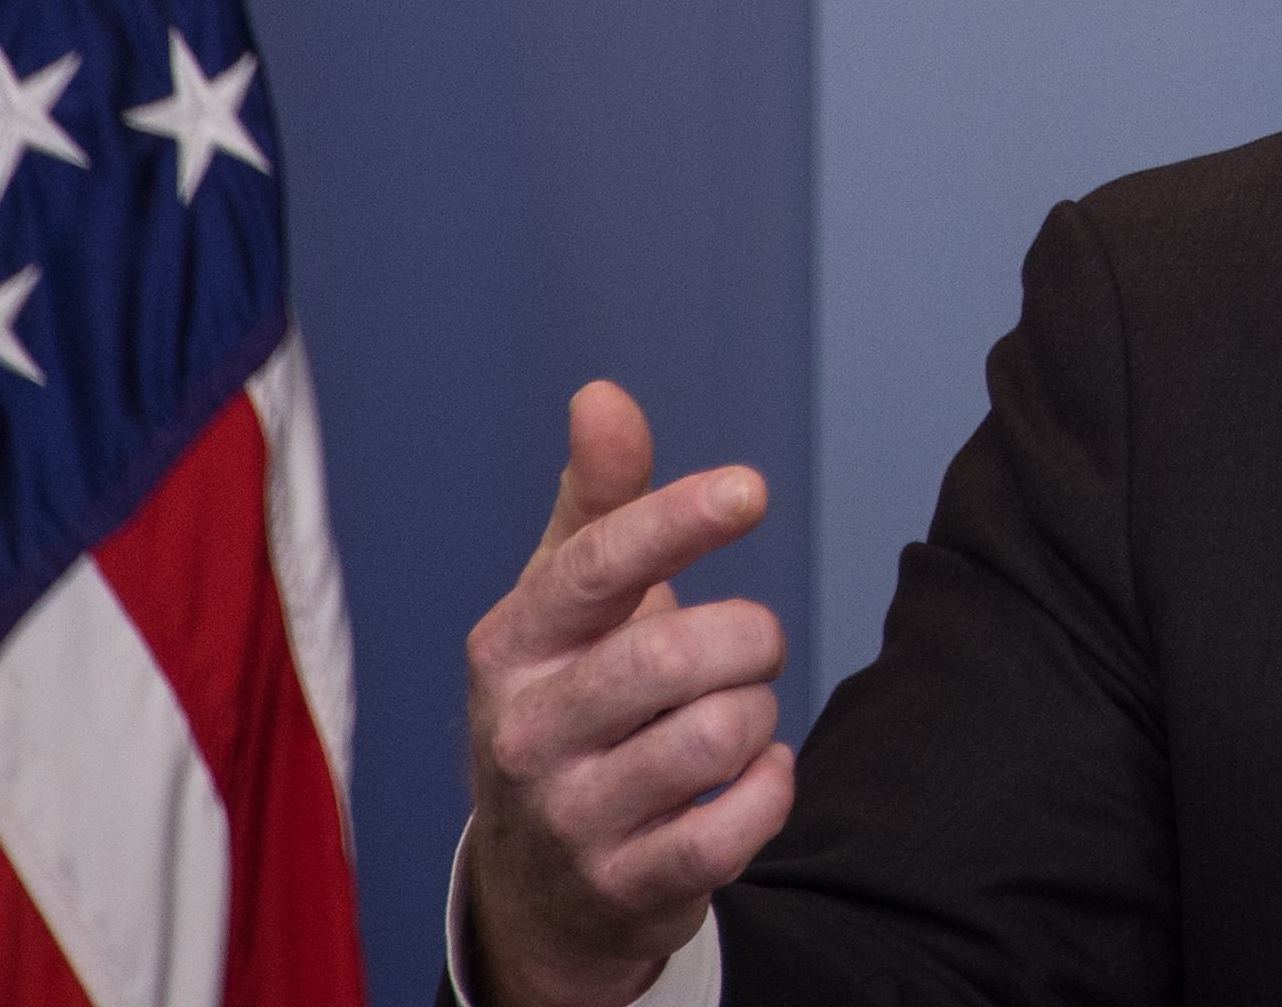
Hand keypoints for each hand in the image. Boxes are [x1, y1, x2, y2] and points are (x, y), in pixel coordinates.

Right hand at [462, 382, 795, 1006]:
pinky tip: (753, 778)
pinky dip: (771, 790)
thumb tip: (603, 394)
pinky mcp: (626, 887)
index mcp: (511, 646)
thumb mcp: (570, 606)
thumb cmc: (573, 703)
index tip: (751, 489)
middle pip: (675, 653)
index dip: (677, 520)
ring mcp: (570, 818)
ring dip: (759, 714)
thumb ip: (600, 500)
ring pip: (717, 734)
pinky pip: (735, 825)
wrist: (542, 886)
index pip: (594, 568)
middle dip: (749, 637)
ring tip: (736, 717)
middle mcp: (525, 733)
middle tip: (752, 644)